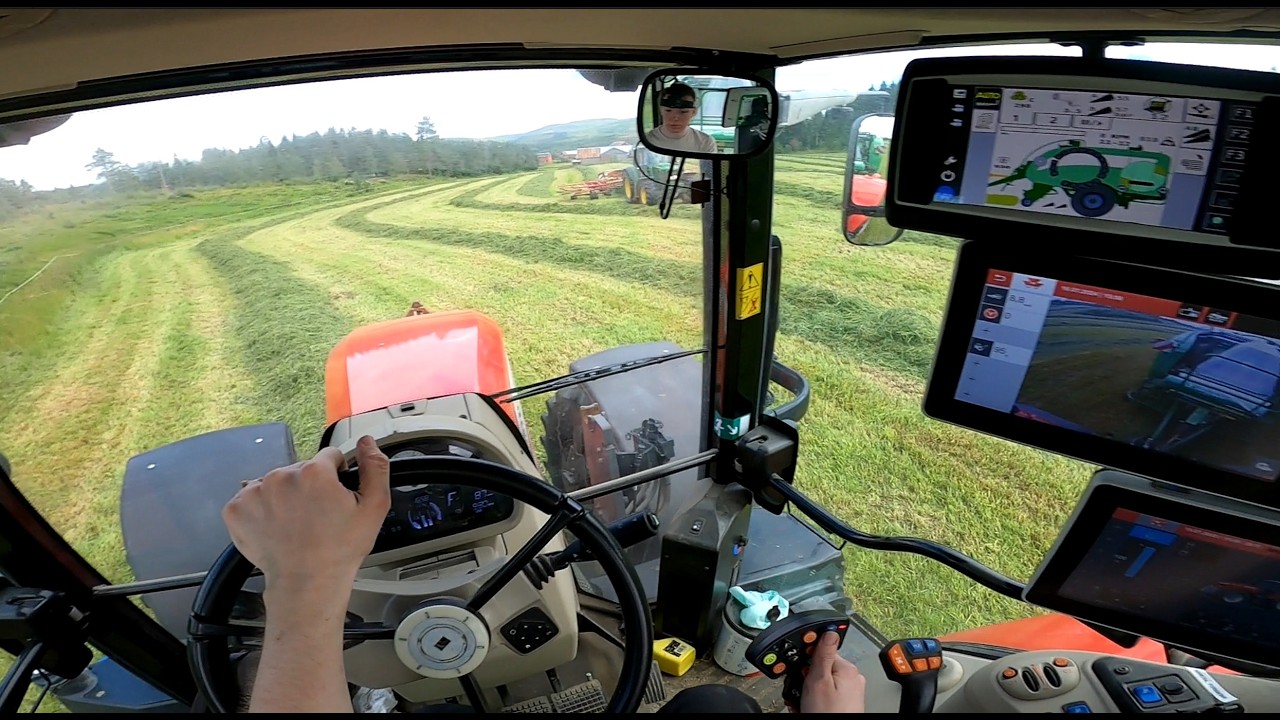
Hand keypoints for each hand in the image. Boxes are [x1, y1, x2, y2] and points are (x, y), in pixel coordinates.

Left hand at [223, 435, 390, 604]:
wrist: (307, 583)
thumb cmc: (340, 550)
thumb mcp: (374, 508)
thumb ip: (375, 468)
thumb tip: (367, 443)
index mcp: (314, 472)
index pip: (329, 457)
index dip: (336, 477)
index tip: (335, 498)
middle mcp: (281, 476)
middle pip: (301, 470)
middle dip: (309, 486)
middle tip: (316, 516)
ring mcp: (255, 492)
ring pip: (276, 482)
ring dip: (284, 496)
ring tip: (295, 524)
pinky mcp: (236, 508)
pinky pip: (252, 498)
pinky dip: (261, 509)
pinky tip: (275, 527)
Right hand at [801, 631, 865, 712]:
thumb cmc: (829, 713)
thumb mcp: (819, 681)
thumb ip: (823, 655)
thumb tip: (830, 631)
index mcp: (848, 668)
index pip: (822, 652)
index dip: (807, 662)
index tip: (800, 672)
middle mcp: (853, 678)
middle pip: (822, 668)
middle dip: (807, 678)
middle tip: (802, 691)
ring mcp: (851, 692)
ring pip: (823, 683)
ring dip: (810, 690)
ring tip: (806, 702)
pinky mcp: (847, 703)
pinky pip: (828, 694)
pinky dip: (818, 699)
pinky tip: (812, 707)